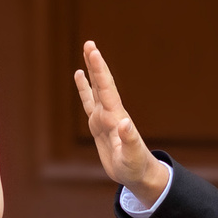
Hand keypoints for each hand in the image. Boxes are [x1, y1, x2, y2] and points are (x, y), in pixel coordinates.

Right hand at [73, 41, 169, 207]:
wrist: (138, 174)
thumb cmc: (136, 167)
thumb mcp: (132, 157)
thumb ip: (130, 140)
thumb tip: (124, 122)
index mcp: (116, 117)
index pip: (106, 89)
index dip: (99, 70)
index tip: (93, 52)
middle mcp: (110, 113)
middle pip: (102, 83)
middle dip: (96, 64)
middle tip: (89, 44)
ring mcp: (104, 118)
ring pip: (96, 89)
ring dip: (91, 71)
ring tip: (87, 51)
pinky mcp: (99, 125)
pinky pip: (88, 102)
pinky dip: (84, 88)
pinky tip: (79, 76)